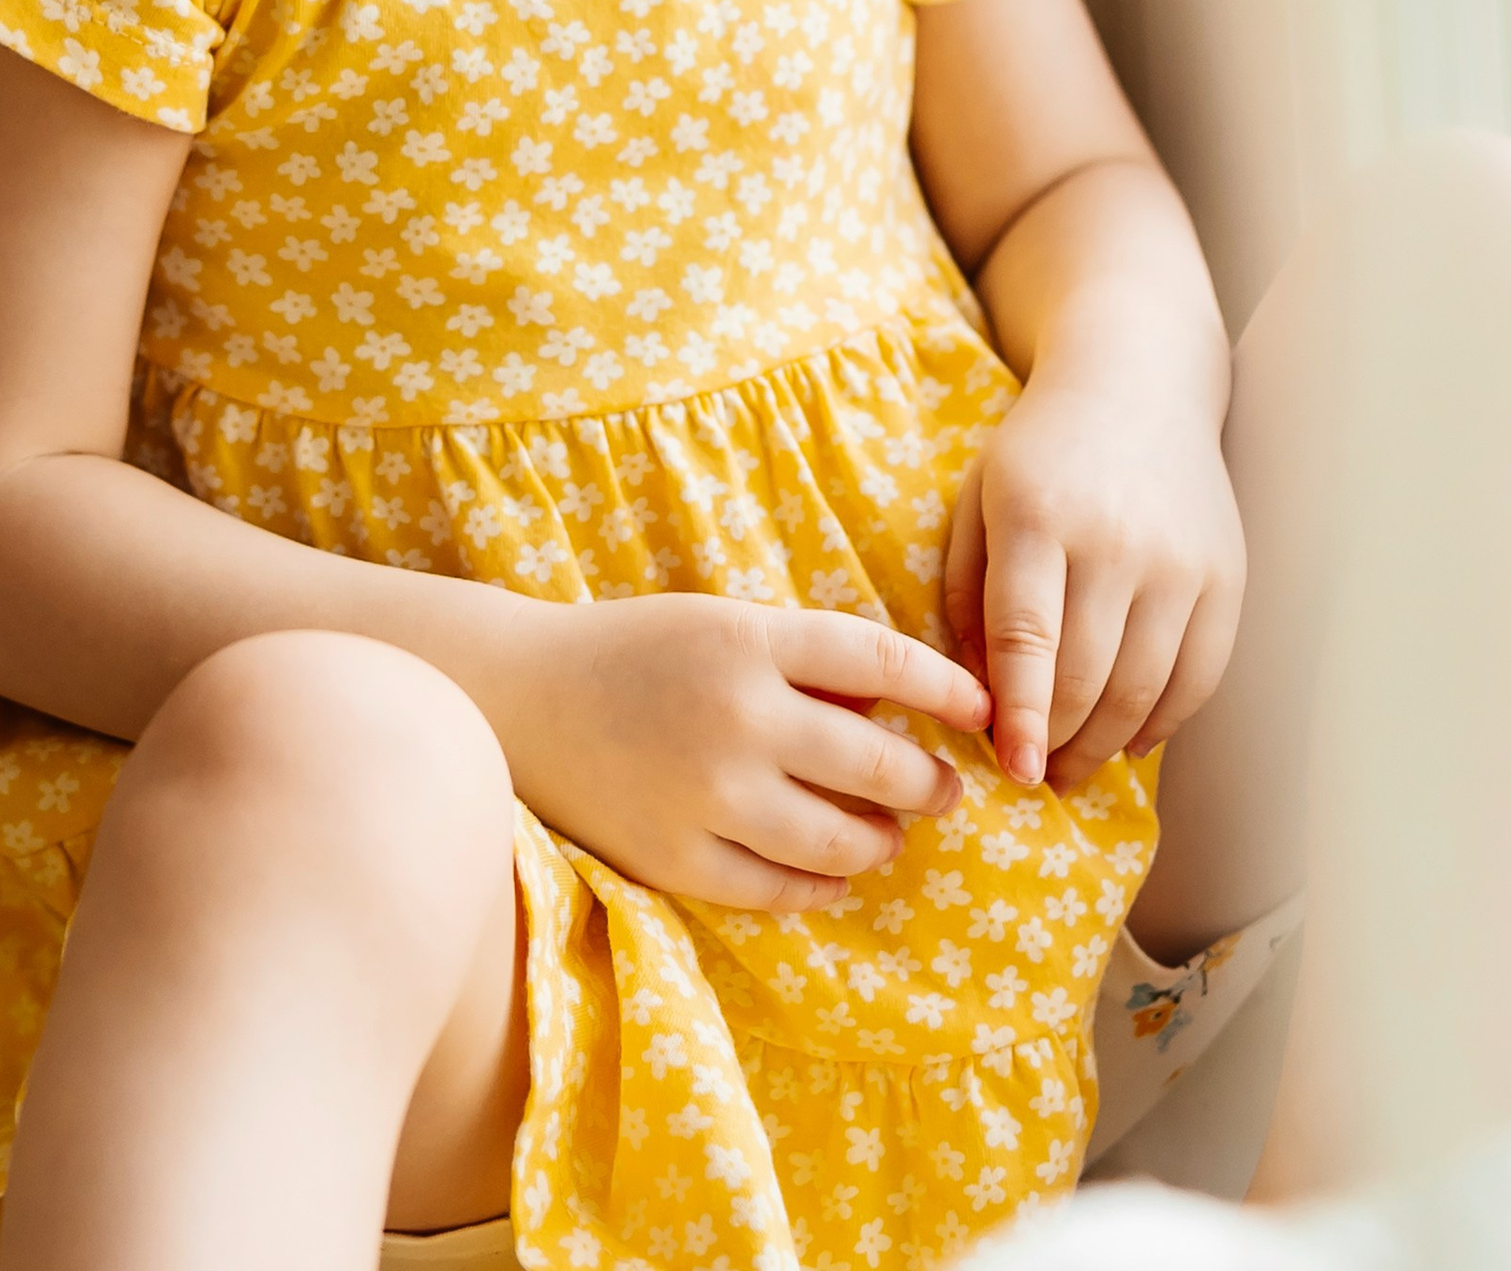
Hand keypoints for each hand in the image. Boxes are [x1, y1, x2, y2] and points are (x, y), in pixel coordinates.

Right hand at [461, 593, 992, 913]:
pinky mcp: (676, 859)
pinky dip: (821, 885)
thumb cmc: (639, 651)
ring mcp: (706, 795)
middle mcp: (736, 716)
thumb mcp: (726, 622)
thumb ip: (807, 659)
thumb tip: (898, 704)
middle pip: (875, 761)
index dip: (944, 688)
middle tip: (944, 789)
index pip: (880, 658)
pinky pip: (777, 889)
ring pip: (838, 838)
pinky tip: (836, 873)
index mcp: (750, 640)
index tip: (982, 709)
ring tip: (892, 835)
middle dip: (928, 782)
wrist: (528, 701)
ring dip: (883, 840)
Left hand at [943, 376, 1244, 793]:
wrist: (1137, 382)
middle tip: (1034, 773)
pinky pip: (1198, 677)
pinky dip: (1163, 723)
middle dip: (1056, 742)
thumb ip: (970, 591)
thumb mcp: (979, 498)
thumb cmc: (1041, 449)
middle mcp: (1113, 540)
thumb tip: (981, 693)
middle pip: (1085, 676)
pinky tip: (1129, 739)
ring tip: (1073, 768)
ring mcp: (1178, 561)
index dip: (1019, 715)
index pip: (1026, 638)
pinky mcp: (1225, 576)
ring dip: (1104, 746)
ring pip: (1142, 689)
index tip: (1011, 770)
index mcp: (1037, 515)